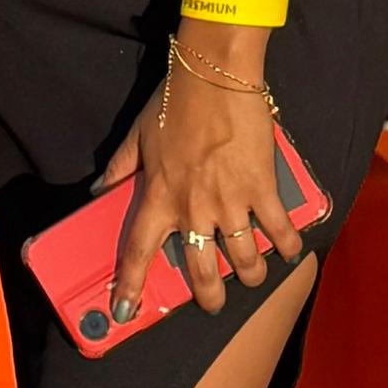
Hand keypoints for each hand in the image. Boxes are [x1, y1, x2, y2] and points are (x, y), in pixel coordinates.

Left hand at [105, 62, 315, 325]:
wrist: (214, 76)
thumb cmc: (173, 102)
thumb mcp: (137, 137)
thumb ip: (120, 168)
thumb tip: (98, 190)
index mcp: (159, 198)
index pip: (138, 252)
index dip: (131, 286)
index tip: (124, 311)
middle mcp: (192, 209)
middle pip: (202, 271)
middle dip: (210, 296)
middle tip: (214, 304)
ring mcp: (230, 203)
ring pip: (245, 260)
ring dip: (251, 275)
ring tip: (253, 276)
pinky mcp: (262, 189)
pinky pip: (279, 230)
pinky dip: (287, 245)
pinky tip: (289, 251)